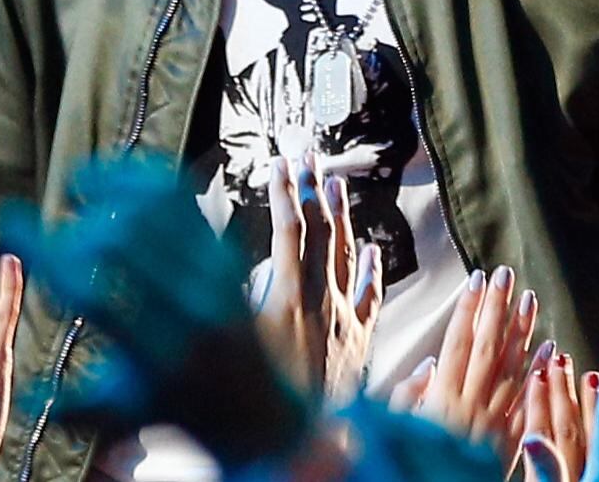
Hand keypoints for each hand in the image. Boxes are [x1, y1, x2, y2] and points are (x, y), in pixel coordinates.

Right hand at [0, 156, 306, 467]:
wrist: (262, 413)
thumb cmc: (182, 412)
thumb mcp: (128, 415)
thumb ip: (76, 405)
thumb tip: (26, 391)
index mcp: (155, 353)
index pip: (89, 291)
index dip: (43, 251)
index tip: (14, 220)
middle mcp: (189, 310)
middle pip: (122, 240)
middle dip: (81, 227)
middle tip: (63, 230)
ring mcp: (213, 278)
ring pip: (158, 207)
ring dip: (114, 187)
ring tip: (82, 181)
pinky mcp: (227, 257)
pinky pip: (187, 201)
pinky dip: (148, 180)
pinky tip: (120, 177)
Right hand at [251, 157, 383, 406]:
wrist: (306, 443)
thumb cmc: (262, 400)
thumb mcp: (234, 345)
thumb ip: (234, 298)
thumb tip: (226, 259)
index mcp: (287, 299)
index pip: (288, 229)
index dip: (284, 191)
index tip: (278, 162)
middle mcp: (321, 303)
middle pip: (320, 232)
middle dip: (313, 189)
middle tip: (309, 155)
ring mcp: (343, 321)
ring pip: (347, 256)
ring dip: (341, 216)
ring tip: (337, 183)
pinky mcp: (357, 343)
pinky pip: (370, 298)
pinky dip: (371, 270)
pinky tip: (372, 251)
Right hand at [390, 265, 547, 455]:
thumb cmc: (409, 463)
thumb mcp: (395, 430)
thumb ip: (409, 396)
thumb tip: (430, 364)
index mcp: (441, 401)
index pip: (458, 344)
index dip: (468, 310)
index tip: (477, 280)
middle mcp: (471, 408)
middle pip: (489, 350)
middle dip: (497, 310)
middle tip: (508, 276)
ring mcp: (495, 425)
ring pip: (514, 372)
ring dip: (523, 333)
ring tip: (531, 300)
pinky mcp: (511, 442)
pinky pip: (531, 405)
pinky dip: (541, 376)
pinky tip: (551, 351)